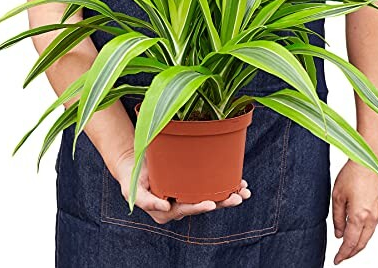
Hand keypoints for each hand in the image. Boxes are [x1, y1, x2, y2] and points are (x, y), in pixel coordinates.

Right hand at [113, 151, 250, 223]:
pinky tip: (239, 183)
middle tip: (237, 197)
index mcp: (166, 210)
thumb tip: (165, 207)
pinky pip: (209, 187)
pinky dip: (224, 185)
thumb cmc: (133, 178)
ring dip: (228, 195)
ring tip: (244, 191)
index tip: (211, 204)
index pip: (186, 209)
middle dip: (222, 202)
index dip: (199, 206)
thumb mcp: (133, 190)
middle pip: (203, 205)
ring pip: (210, 197)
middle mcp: (179, 205)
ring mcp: (186, 196)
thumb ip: (146, 201)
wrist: (134, 166)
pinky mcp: (191, 185)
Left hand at [332, 160, 377, 264]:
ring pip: (369, 235)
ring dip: (359, 243)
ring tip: (348, 246)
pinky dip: (365, 233)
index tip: (337, 260)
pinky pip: (373, 226)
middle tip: (342, 256)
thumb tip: (339, 234)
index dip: (343, 254)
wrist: (370, 159)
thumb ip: (337, 217)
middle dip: (352, 252)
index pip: (351, 243)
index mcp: (359, 216)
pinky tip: (358, 231)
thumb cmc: (353, 173)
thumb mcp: (337, 195)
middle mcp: (372, 217)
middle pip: (362, 243)